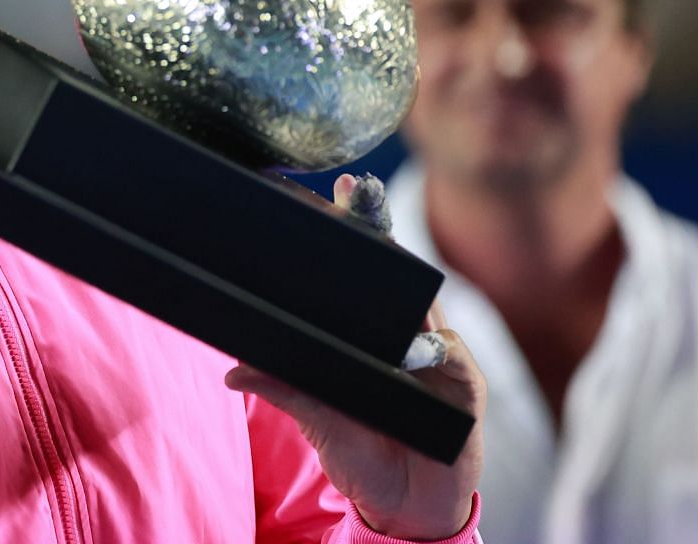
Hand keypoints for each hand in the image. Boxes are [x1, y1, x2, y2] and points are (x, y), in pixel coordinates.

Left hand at [224, 173, 485, 540]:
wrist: (408, 508)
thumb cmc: (362, 451)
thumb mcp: (317, 417)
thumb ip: (284, 388)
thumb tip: (233, 369)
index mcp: (370, 334)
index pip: (362, 273)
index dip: (351, 229)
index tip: (332, 188)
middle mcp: (406, 335)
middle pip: (395, 271)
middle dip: (376, 225)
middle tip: (354, 190)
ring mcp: (437, 355)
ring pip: (423, 304)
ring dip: (402, 273)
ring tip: (373, 232)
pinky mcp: (464, 387)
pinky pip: (450, 357)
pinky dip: (432, 352)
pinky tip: (413, 351)